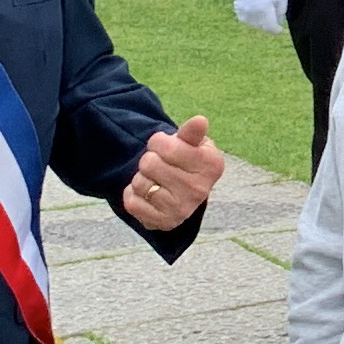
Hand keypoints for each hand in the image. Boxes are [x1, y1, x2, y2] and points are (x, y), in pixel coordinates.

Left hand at [125, 115, 222, 231]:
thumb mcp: (193, 143)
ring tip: (154, 178)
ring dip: (141, 177)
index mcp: (211, 166)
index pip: (167, 146)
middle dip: (149, 159)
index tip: (164, 146)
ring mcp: (181, 209)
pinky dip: (133, 194)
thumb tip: (200, 120)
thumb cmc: (188, 161)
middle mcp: (200, 190)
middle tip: (158, 163)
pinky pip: (132, 203)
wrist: (185, 193)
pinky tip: (146, 193)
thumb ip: (191, 132)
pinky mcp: (163, 223)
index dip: (158, 142)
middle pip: (149, 163)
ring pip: (140, 183)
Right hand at [234, 0, 288, 34]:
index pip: (271, 28)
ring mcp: (243, 11)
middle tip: (274, 19)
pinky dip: (250, 17)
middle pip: (262, 26)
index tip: (280, 29)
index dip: (277, 30)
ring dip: (260, 21)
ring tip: (264, 13)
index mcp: (264, 11)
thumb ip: (280, 12)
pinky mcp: (237, 7)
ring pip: (253, 23)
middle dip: (269, 24)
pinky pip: (245, 18)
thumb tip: (278, 22)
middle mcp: (252, 13)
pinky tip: (255, 11)